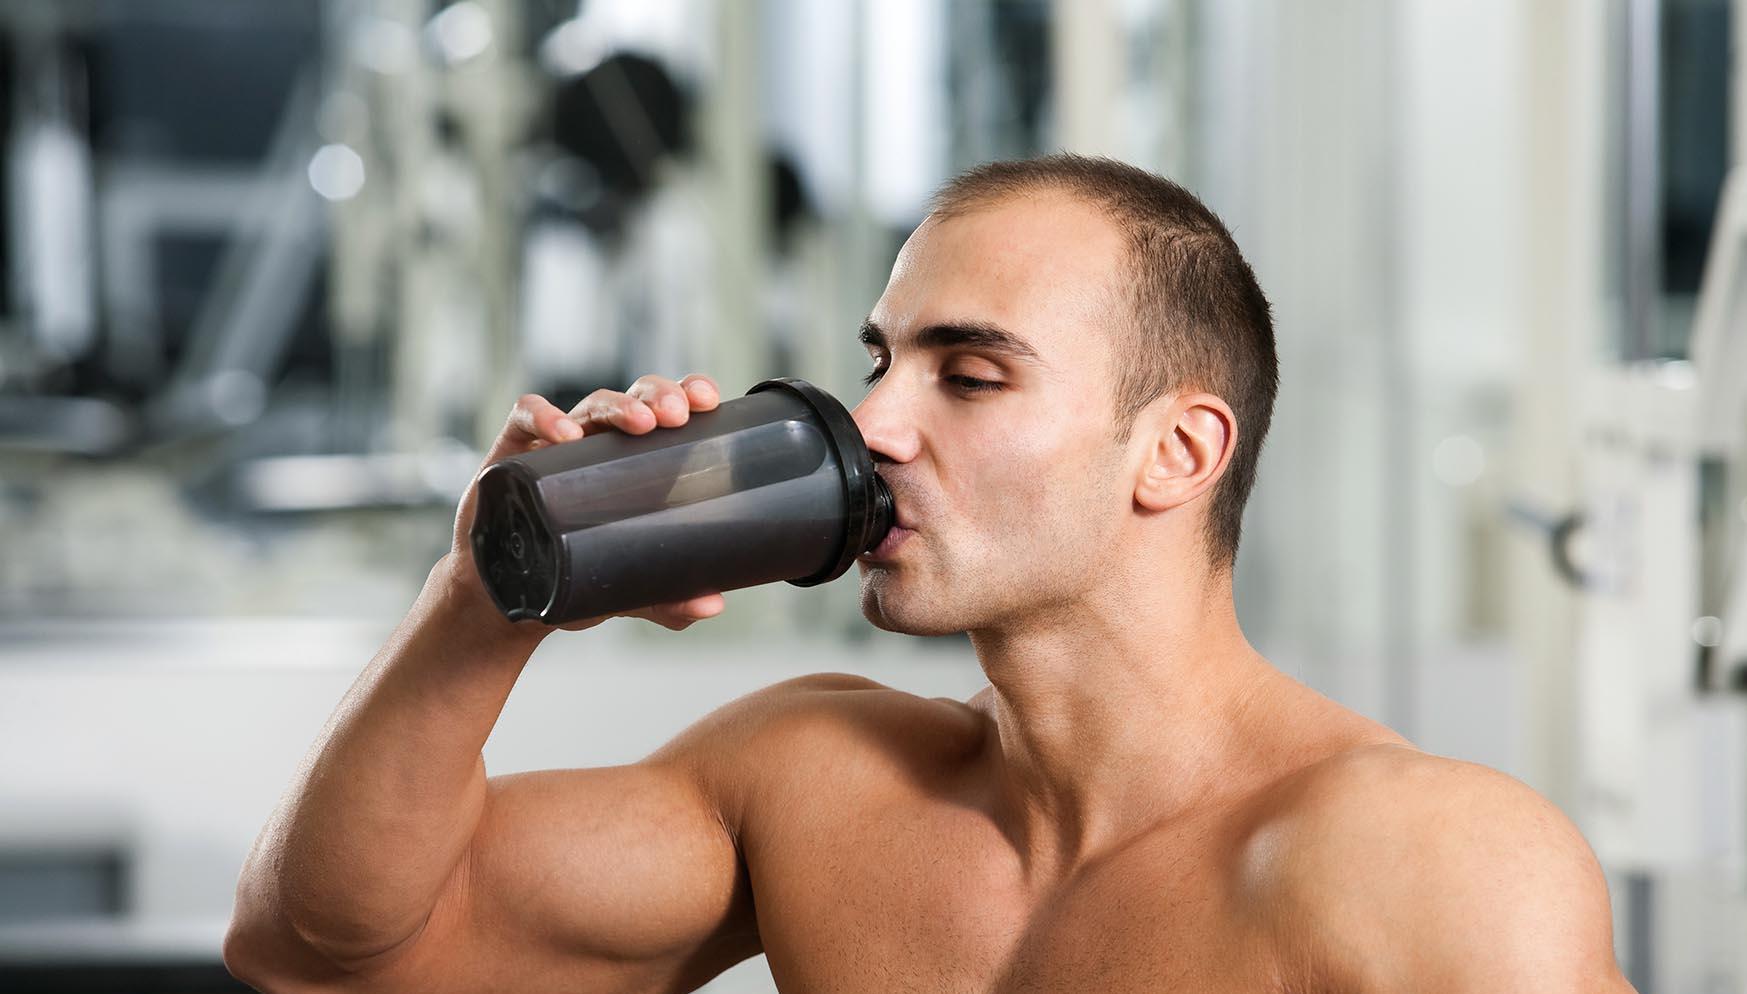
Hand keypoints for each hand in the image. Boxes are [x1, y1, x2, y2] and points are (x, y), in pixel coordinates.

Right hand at [450, 373, 727, 632]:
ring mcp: (557, 445)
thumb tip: (712, 606)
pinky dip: (544, 416)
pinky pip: (525, 418)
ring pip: (591, 404)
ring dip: (617, 405)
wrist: (507, 601)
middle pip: (635, 399)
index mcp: (636, 461)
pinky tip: (564, 433)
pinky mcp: (515, 453)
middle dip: (659, 395)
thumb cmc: (571, 576)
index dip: (687, 395)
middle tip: (678, 415)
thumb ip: (668, 596)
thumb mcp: (627, 590)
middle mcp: (600, 444)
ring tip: (640, 421)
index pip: (667, 413)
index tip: (709, 401)